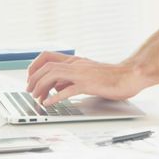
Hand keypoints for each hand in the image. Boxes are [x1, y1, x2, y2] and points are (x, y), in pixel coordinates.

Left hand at [25, 51, 148, 106]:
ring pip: (53, 74)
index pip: (47, 55)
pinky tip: (49, 103)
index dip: (34, 65)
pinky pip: (67, 90)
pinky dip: (55, 97)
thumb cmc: (110, 76)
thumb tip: (56, 86)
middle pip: (46, 65)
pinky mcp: (88, 84)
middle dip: (33, 78)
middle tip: (30, 90)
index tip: (30, 77)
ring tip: (37, 97)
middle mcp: (75, 64)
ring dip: (41, 86)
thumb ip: (71, 78)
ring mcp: (81, 73)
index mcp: (74, 60)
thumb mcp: (86, 74)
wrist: (129, 75)